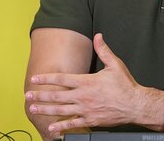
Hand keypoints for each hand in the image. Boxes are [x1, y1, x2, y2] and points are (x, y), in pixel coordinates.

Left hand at [25, 33, 163, 133]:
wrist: (135, 105)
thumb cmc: (125, 86)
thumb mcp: (115, 64)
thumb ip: (103, 50)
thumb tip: (98, 36)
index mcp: (86, 82)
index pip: (61, 79)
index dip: (46, 79)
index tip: (35, 79)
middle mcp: (83, 96)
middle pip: (57, 96)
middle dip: (40, 96)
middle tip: (28, 95)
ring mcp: (85, 110)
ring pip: (61, 110)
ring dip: (45, 110)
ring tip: (33, 109)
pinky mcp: (90, 120)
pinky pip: (72, 124)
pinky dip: (61, 126)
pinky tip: (51, 128)